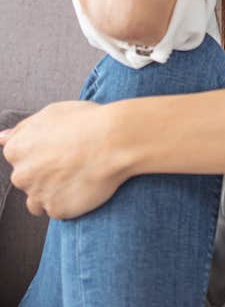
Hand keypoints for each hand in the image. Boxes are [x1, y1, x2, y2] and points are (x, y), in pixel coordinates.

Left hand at [0, 101, 127, 218]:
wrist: (115, 140)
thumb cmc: (86, 121)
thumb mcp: (52, 112)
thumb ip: (23, 129)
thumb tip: (1, 139)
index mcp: (17, 149)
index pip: (19, 157)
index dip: (42, 152)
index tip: (62, 148)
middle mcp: (21, 175)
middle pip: (27, 179)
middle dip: (45, 173)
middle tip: (73, 161)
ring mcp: (38, 194)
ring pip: (38, 200)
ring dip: (52, 192)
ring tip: (77, 176)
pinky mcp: (57, 210)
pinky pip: (58, 209)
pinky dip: (68, 202)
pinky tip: (84, 186)